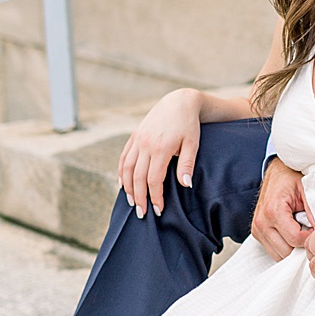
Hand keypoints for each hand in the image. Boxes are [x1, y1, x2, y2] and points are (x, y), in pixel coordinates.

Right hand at [117, 88, 202, 217]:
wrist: (179, 102)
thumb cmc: (189, 125)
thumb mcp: (193, 144)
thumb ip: (187, 165)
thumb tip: (185, 185)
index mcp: (161, 148)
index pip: (153, 180)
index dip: (155, 197)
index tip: (159, 210)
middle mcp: (145, 144)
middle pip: (137, 177)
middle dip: (139, 197)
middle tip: (142, 213)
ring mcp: (138, 140)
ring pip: (127, 168)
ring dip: (127, 187)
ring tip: (131, 202)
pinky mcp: (134, 136)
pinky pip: (124, 157)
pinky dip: (121, 172)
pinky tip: (123, 184)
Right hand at [251, 158, 312, 261]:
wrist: (278, 172)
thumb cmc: (292, 179)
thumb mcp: (306, 190)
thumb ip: (313, 210)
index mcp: (273, 211)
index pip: (296, 239)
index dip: (311, 238)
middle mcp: (261, 222)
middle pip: (287, 251)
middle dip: (302, 247)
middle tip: (312, 234)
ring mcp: (257, 229)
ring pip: (279, 255)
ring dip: (293, 249)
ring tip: (302, 234)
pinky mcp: (257, 233)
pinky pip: (274, 251)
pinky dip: (285, 248)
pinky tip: (294, 236)